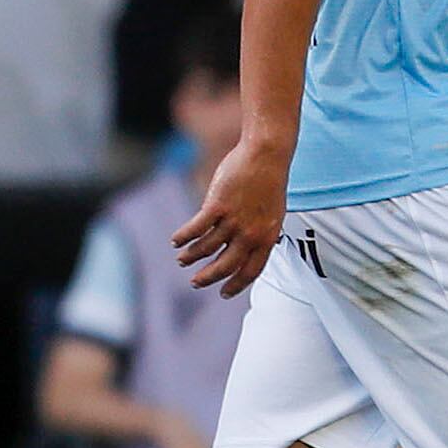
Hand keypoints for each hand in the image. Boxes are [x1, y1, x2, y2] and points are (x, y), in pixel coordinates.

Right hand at [170, 133, 289, 295]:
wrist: (267, 155)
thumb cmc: (269, 182)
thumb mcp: (272, 212)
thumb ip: (259, 232)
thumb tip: (243, 247)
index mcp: (267, 237)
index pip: (251, 271)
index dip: (236, 285)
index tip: (224, 292)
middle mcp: (251, 233)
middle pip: (226, 266)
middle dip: (208, 277)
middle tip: (196, 283)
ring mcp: (234, 220)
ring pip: (207, 248)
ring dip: (191, 257)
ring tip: (182, 259)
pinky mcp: (217, 206)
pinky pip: (196, 228)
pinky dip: (183, 237)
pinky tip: (175, 240)